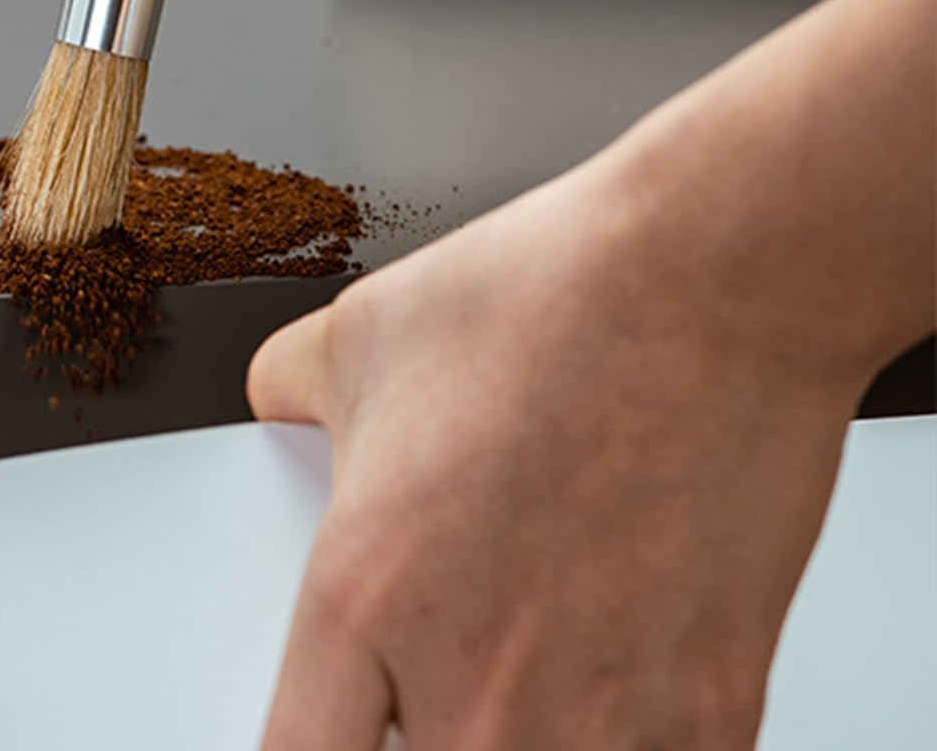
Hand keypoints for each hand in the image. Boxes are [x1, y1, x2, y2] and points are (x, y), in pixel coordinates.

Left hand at [247, 154, 863, 748]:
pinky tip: (628, 651)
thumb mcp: (363, 332)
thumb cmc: (551, 298)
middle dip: (433, 720)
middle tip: (458, 653)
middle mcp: (471, 683)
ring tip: (550, 644)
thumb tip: (274, 400)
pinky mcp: (710, 719)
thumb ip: (294, 393)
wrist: (712, 282)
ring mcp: (598, 718)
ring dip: (534, 730)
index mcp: (363, 597)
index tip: (341, 726)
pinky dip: (635, 727)